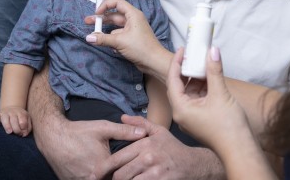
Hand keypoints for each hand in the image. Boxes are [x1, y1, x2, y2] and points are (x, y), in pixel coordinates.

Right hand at [0, 106, 31, 136]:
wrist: (12, 108)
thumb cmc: (20, 118)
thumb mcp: (27, 120)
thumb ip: (28, 127)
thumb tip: (24, 134)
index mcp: (21, 113)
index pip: (23, 121)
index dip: (23, 128)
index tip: (22, 133)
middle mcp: (13, 112)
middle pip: (14, 120)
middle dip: (16, 128)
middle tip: (17, 134)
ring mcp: (5, 113)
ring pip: (5, 118)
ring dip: (7, 125)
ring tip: (9, 132)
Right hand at [34, 116, 147, 179]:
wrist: (53, 138)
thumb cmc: (79, 132)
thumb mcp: (103, 128)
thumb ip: (124, 131)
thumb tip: (144, 133)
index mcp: (103, 166)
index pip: (122, 175)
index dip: (129, 172)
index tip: (135, 169)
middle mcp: (92, 178)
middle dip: (119, 175)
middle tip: (126, 171)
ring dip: (106, 177)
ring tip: (110, 171)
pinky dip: (95, 178)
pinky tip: (98, 172)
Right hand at [84, 0, 169, 76]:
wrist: (154, 61)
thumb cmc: (140, 47)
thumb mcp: (119, 42)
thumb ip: (103, 39)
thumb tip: (88, 38)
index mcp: (133, 14)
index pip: (117, 3)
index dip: (106, 5)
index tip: (96, 13)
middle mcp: (133, 19)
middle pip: (114, 15)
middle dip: (101, 19)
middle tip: (88, 22)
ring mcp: (132, 29)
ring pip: (115, 27)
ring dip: (107, 33)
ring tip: (97, 39)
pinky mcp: (131, 38)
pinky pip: (119, 36)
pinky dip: (114, 41)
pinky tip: (113, 49)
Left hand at [105, 115, 223, 179]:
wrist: (193, 165)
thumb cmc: (173, 148)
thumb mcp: (159, 131)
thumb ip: (140, 123)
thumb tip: (122, 117)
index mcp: (145, 144)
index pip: (117, 159)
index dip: (104, 168)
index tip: (96, 173)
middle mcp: (148, 158)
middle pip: (120, 175)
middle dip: (114, 179)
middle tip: (111, 179)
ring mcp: (154, 173)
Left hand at [166, 48, 276, 179]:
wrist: (239, 149)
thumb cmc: (228, 127)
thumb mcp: (220, 93)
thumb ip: (214, 71)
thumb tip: (212, 51)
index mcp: (181, 109)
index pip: (173, 80)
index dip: (176, 63)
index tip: (182, 50)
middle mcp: (183, 114)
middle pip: (180, 86)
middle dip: (187, 69)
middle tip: (193, 54)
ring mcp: (192, 117)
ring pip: (190, 92)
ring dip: (196, 78)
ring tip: (204, 63)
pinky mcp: (201, 119)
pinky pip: (198, 98)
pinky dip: (203, 87)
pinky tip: (211, 77)